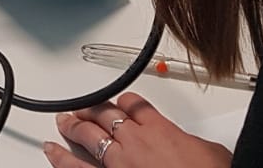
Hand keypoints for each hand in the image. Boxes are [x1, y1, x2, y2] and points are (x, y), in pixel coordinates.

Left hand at [45, 94, 230, 167]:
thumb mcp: (210, 152)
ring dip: (73, 127)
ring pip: (89, 136)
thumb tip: (196, 148)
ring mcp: (120, 163)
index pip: (134, 105)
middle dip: (92, 109)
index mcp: (160, 130)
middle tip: (82, 108)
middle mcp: (135, 142)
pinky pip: (81, 167)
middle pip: (106, 115)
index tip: (119, 102)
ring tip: (63, 121)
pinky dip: (63, 159)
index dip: (124, 101)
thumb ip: (192, 143)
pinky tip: (52, 153)